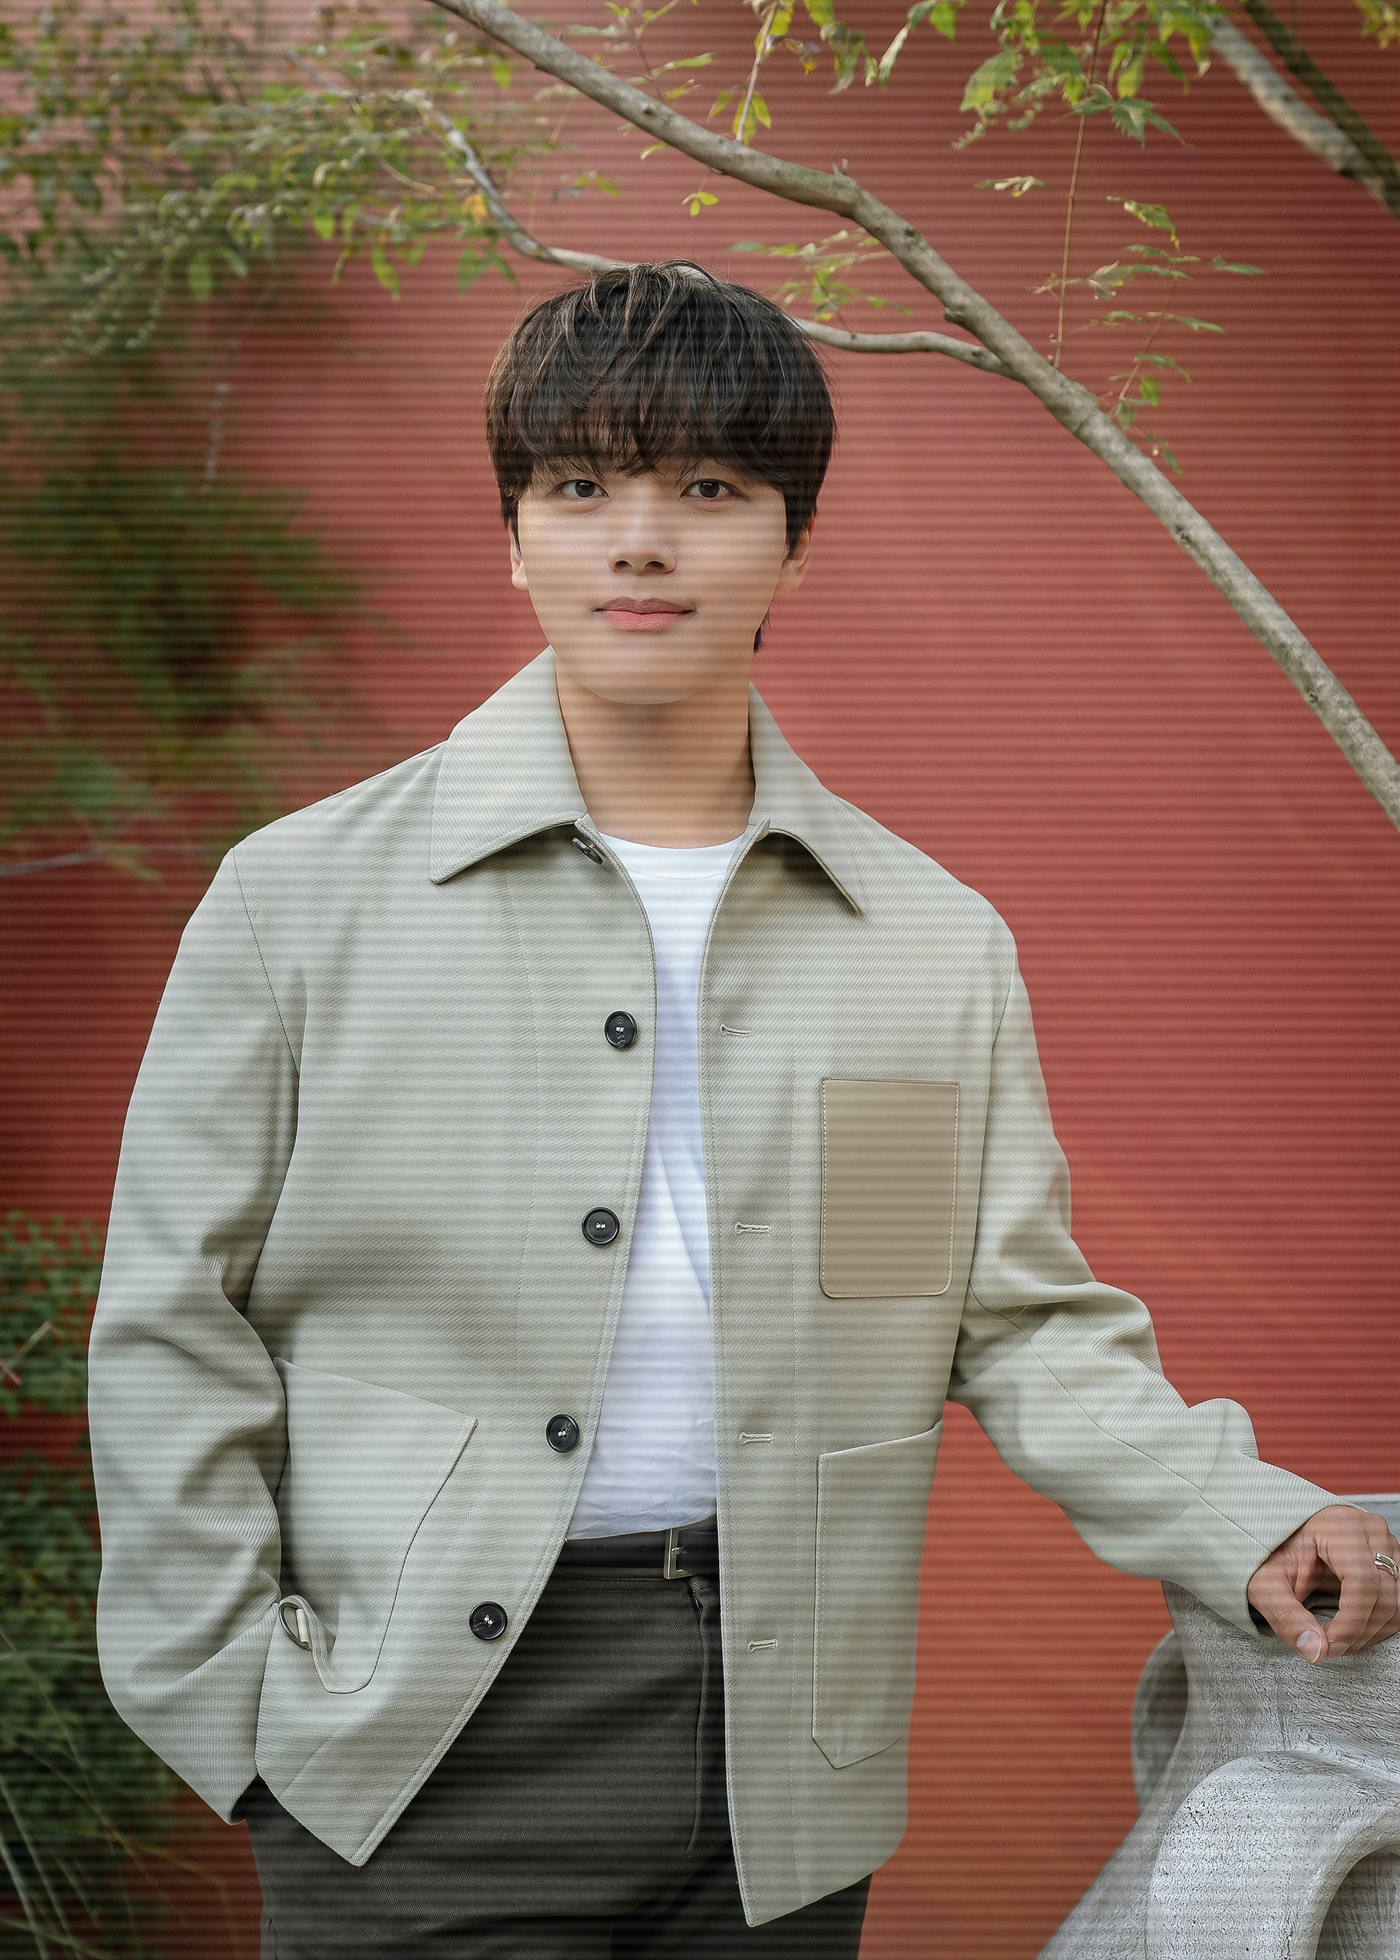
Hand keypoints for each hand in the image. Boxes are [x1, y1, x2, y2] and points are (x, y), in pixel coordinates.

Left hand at [1247, 1505, 1399, 1661]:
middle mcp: (1370, 1531)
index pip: (1363, 1583)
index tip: (1329, 1646)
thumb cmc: (1271, 1552)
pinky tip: (1353, 1629)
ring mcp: (1386, 1545)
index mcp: (1339, 1526)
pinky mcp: (1392, 1561)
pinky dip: (1379, 1624)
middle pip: (1384, 1596)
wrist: (1276, 1535)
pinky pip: (1399, 1602)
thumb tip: (1315, 1652)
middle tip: (1328, 1647)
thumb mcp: (1267, 1583)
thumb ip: (1287, 1616)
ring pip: (1398, 1603)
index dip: (1350, 1623)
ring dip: (1371, 1632)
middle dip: (1358, 1632)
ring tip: (1338, 1638)